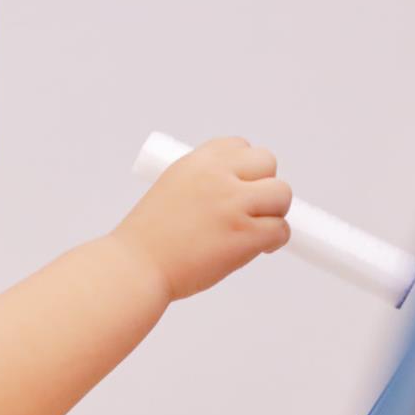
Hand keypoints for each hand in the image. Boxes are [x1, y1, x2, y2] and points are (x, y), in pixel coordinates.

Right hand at [111, 138, 291, 301]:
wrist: (134, 268)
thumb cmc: (147, 240)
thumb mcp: (171, 189)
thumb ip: (204, 182)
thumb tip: (239, 188)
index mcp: (196, 162)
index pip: (240, 146)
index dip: (245, 169)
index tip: (238, 188)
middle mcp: (217, 177)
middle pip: (268, 163)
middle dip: (264, 186)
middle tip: (251, 210)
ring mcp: (232, 205)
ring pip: (281, 195)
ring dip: (274, 213)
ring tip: (255, 230)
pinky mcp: (244, 235)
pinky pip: (280, 229)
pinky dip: (274, 241)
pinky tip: (256, 249)